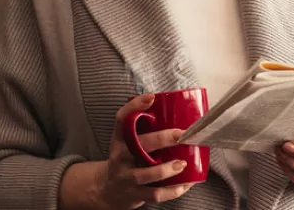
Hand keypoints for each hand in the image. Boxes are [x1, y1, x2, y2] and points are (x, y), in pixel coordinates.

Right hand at [95, 94, 194, 208]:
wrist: (107, 189)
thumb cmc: (126, 159)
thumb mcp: (127, 142)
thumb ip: (144, 129)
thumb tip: (176, 110)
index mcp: (119, 140)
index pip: (121, 119)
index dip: (134, 106)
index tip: (151, 97)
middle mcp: (120, 157)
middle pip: (138, 145)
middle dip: (161, 139)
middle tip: (181, 134)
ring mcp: (126, 177)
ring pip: (145, 175)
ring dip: (166, 170)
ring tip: (183, 163)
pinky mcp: (134, 195)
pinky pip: (155, 194)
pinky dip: (172, 191)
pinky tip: (185, 184)